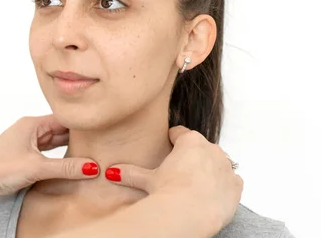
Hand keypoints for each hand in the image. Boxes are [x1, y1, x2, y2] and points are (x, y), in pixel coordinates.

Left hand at [0, 115, 97, 200]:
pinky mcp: (22, 157)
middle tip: (100, 143)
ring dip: (68, 149)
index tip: (100, 129)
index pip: (64, 119)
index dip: (82, 125)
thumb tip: (91, 167)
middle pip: (60, 130)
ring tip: (89, 154)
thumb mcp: (37, 168)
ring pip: (53, 143)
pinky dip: (58, 158)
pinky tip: (69, 164)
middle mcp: (29, 130)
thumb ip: (66, 168)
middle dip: (77, 137)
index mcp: (31, 124)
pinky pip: (46, 154)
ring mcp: (25, 144)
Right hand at [106, 126, 242, 233]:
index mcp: (190, 141)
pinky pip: (230, 180)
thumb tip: (111, 171)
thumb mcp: (146, 179)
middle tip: (177, 171)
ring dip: (207, 169)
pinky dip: (221, 185)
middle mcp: (211, 149)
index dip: (171, 140)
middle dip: (189, 157)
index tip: (167, 147)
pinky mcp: (236, 185)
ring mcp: (226, 167)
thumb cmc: (168, 192)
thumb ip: (130, 172)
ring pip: (216, 162)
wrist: (189, 215)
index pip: (179, 133)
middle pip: (199, 147)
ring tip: (192, 184)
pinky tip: (208, 194)